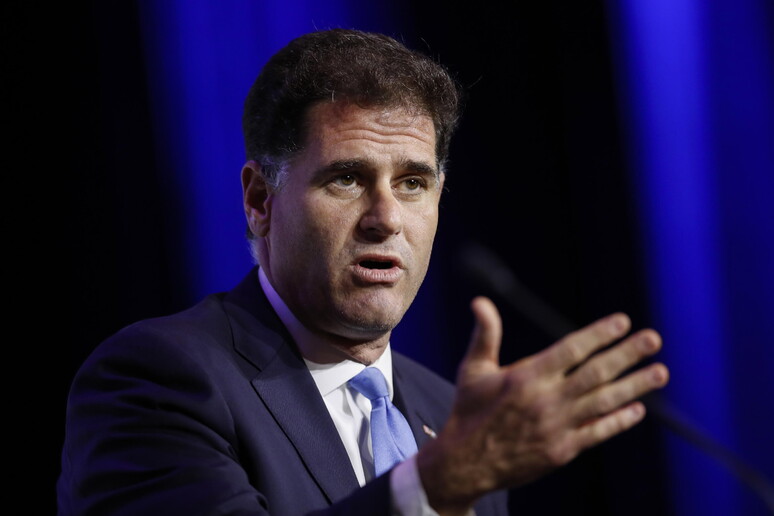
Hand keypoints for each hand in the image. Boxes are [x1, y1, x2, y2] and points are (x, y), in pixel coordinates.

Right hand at [417, 296, 668, 515]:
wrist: (465, 463)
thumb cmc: (468, 411)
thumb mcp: (473, 369)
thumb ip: (484, 335)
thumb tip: (480, 301)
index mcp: (525, 376)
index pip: (571, 349)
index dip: (599, 334)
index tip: (623, 321)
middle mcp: (545, 400)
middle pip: (596, 372)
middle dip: (627, 353)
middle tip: (653, 338)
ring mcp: (556, 427)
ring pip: (604, 402)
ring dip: (635, 386)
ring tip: (661, 371)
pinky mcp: (562, 451)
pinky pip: (597, 432)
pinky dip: (619, 420)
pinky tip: (638, 409)